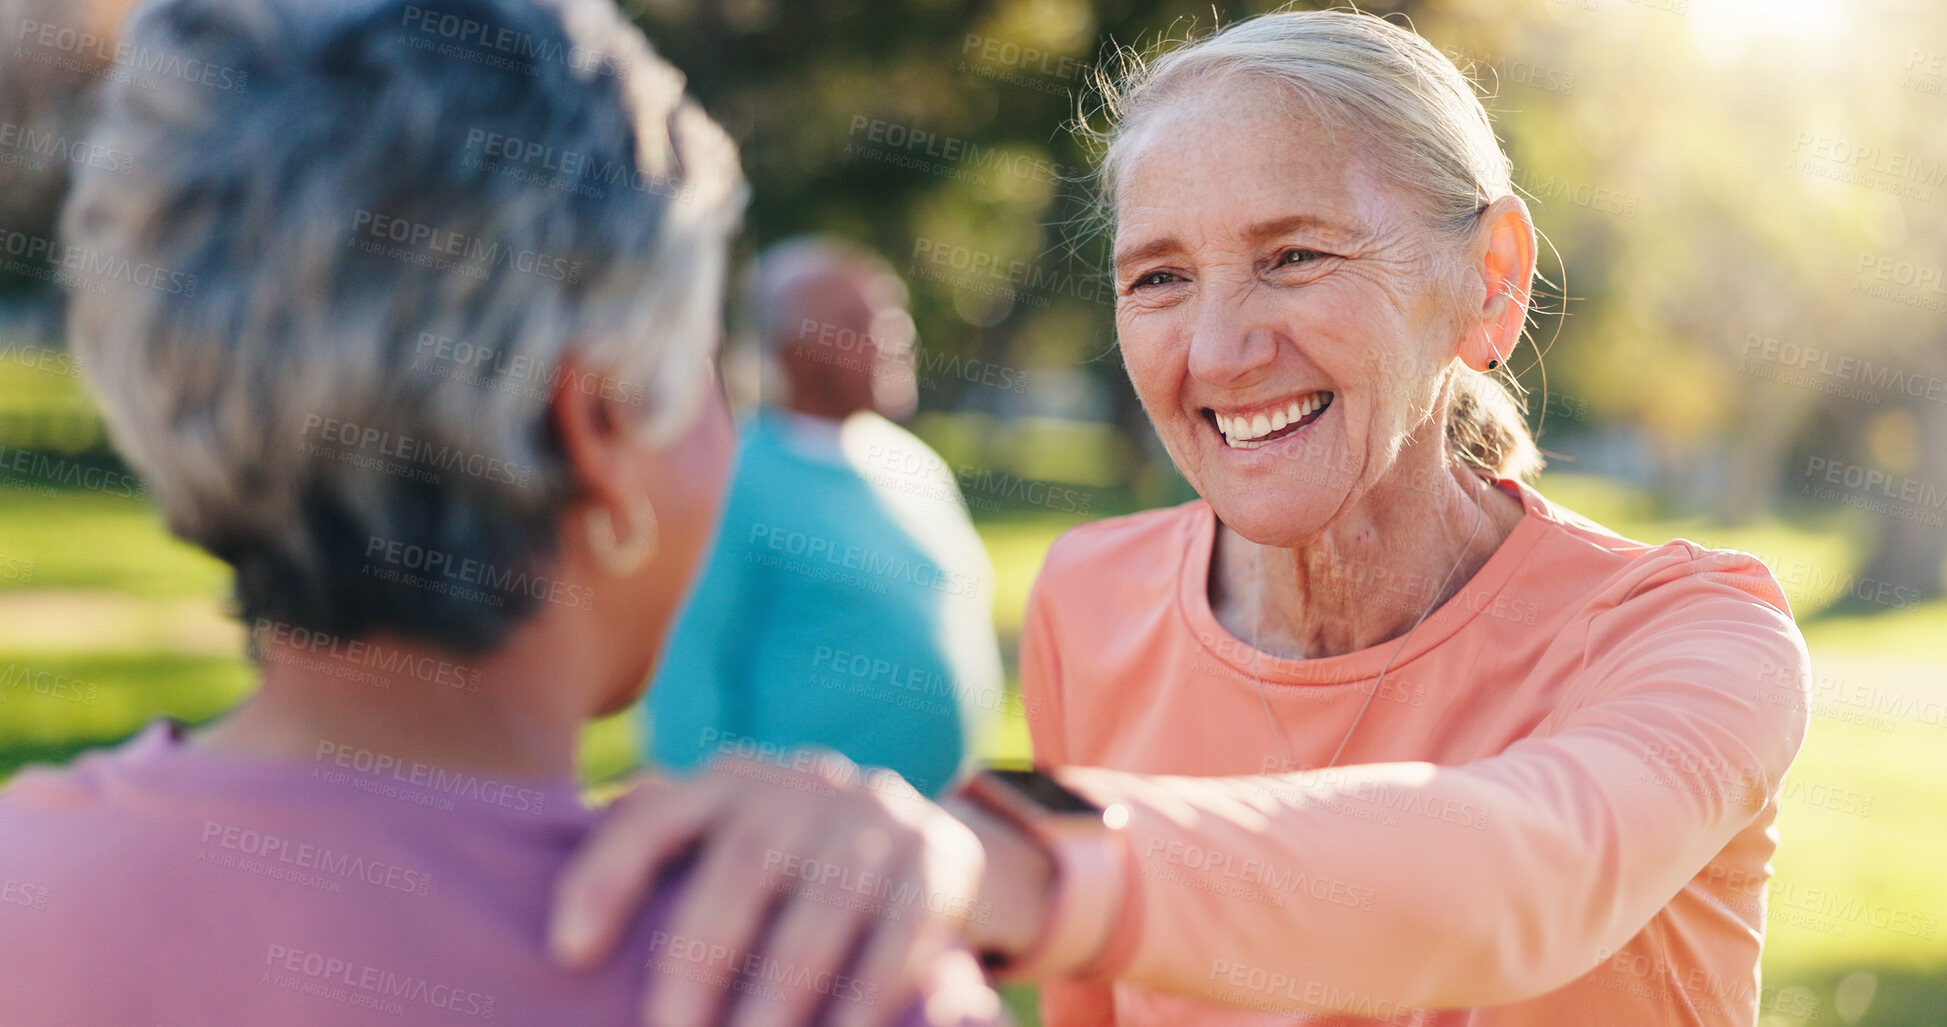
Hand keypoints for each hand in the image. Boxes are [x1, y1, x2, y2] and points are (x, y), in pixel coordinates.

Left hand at [549, 751, 986, 1026]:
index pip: (654, 815)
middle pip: (744, 862)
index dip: (605, 877)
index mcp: (729, 779)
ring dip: (784, 990)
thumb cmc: (782, 871)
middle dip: (701, 958)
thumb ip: (656, 879)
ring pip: (827, 902)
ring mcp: (877, 817)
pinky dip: (866, 994)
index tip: (566, 953)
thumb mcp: (721, 851)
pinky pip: (902, 931)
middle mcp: (803, 783)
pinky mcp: (939, 859)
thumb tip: (567, 949)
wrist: (921, 839)